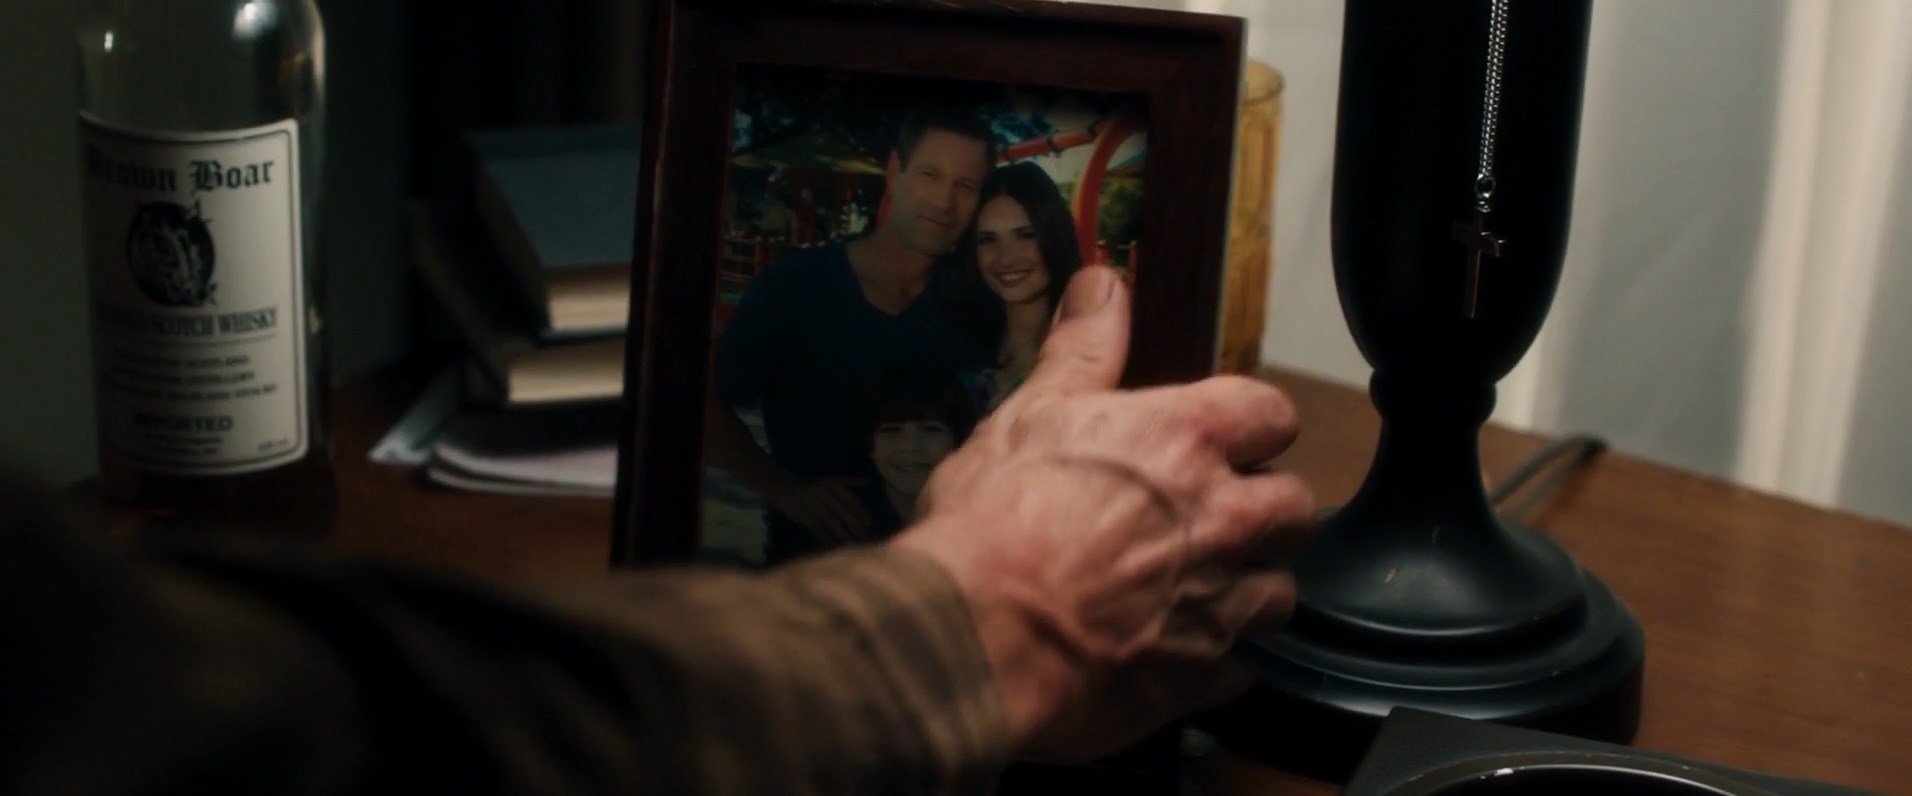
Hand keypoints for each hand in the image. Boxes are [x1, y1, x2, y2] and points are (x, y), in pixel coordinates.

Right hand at [766, 476, 872, 544]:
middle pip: (845, 515)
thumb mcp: (833, 480)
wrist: (788, 489)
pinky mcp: (808, 519)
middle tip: (868, 540)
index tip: (870, 524)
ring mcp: (817, 509)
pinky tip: (837, 549)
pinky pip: (820, 532)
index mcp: (835, 488)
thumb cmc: (815, 486)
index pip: (852, 502)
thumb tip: (869, 483)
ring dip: (845, 536)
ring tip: (856, 546)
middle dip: (857, 528)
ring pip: (834, 524)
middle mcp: (827, 498)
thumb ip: (851, 482)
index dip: (861, 513)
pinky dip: (828, 540)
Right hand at [893, 266, 1313, 759]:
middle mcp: (1224, 519)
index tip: (1223, 437)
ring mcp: (1219, 603)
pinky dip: (1214, 661)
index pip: (1273, 413)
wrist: (973, 636)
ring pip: (1280, 593)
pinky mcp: (1199, 677)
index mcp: (1189, 441)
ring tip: (1197, 589)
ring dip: (1249, 587)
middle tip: (1213, 515)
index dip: (1251, 424)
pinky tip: (1172, 652)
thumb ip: (1082, 349)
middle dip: (1265, 508)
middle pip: (1296, 506)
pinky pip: (1238, 668)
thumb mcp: (1031, 413)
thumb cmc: (996, 519)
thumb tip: (1105, 282)